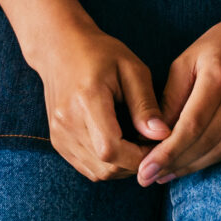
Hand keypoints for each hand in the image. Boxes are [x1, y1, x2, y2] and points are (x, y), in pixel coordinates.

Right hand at [30, 25, 167, 181]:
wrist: (60, 49)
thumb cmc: (100, 53)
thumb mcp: (131, 69)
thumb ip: (145, 104)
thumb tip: (162, 135)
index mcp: (87, 100)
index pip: (111, 149)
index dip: (139, 156)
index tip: (159, 144)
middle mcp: (67, 123)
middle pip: (106, 166)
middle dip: (135, 163)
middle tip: (152, 143)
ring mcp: (59, 135)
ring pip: (97, 172)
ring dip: (123, 166)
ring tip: (137, 143)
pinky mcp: (58, 142)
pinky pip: (87, 167)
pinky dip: (108, 164)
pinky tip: (120, 143)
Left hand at [137, 0, 220, 184]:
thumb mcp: (188, 59)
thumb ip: (171, 98)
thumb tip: (152, 135)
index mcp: (219, 77)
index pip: (190, 126)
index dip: (167, 153)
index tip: (145, 170)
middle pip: (204, 142)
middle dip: (173, 164)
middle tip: (147, 178)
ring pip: (220, 150)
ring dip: (190, 167)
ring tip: (164, 175)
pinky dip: (210, 159)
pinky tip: (191, 164)